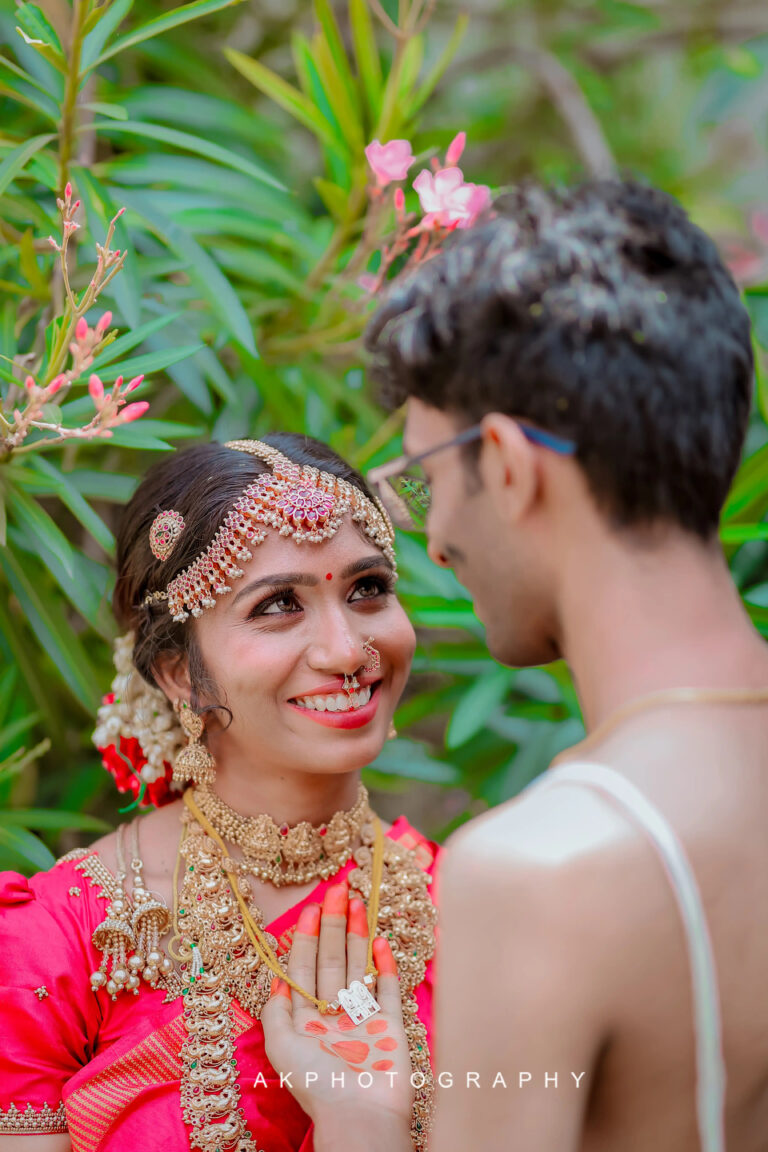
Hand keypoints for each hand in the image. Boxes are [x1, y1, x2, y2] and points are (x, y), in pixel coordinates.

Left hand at [261, 884, 414, 1136]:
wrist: (360, 1114)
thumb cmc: (317, 1085)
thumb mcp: (280, 1047)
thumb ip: (276, 1011)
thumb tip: (277, 980)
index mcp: (306, 1020)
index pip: (303, 968)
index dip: (305, 937)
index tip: (310, 907)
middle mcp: (333, 1014)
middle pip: (331, 959)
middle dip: (333, 924)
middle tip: (337, 888)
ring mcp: (363, 1017)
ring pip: (357, 966)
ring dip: (357, 933)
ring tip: (357, 901)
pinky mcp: (391, 1023)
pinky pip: (387, 987)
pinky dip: (383, 963)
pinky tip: (380, 940)